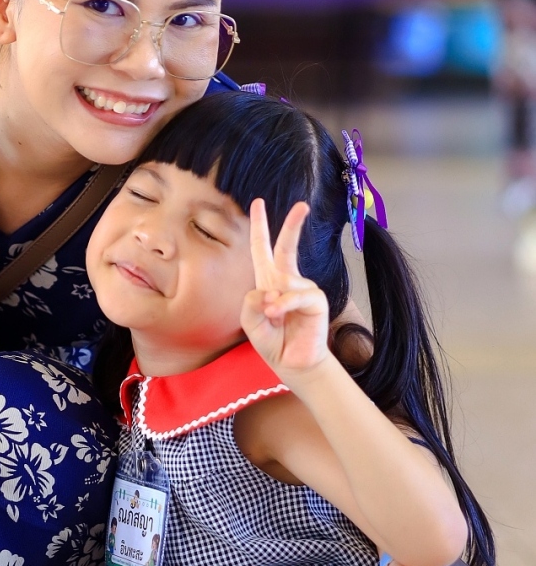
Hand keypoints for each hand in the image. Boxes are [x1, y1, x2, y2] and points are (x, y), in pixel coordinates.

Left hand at [240, 198, 329, 377]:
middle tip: (302, 205)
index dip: (260, 227)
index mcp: (268, 281)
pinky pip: (297, 295)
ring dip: (272, 303)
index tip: (258, 203)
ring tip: (272, 319)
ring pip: (281, 283)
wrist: (292, 362)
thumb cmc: (272, 341)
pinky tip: (278, 315)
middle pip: (286, 247)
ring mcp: (303, 289)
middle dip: (293, 225)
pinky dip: (284, 305)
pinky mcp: (316, 300)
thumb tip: (270, 290)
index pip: (262, 250)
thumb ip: (250, 301)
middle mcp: (286, 281)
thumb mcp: (249, 321)